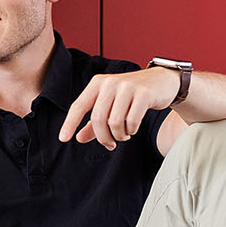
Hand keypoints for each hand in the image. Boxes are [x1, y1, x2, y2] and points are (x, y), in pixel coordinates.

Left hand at [58, 68, 180, 150]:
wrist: (162, 81)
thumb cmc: (132, 96)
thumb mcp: (110, 105)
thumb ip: (93, 123)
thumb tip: (78, 138)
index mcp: (97, 83)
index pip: (78, 105)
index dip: (70, 123)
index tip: (63, 139)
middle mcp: (110, 82)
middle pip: (97, 119)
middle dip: (103, 137)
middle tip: (110, 145)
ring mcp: (127, 86)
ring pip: (114, 122)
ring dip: (119, 135)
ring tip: (123, 135)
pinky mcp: (144, 93)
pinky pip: (132, 121)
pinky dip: (131, 130)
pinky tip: (132, 129)